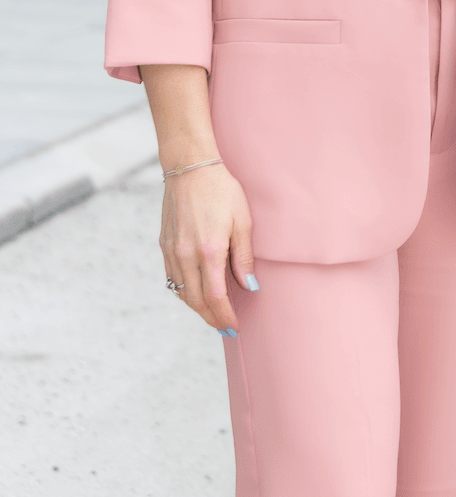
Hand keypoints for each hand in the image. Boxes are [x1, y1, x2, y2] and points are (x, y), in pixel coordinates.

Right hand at [160, 163, 255, 332]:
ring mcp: (172, 251)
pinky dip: (184, 291)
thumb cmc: (221, 190)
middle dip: (211, 318)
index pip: (215, 297)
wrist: (190, 168)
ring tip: (213, 314)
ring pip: (182, 293)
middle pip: (196, 301)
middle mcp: (187, 255)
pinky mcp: (165, 245)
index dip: (224, 316)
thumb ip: (243, 256)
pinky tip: (196, 292)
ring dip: (197, 308)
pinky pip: (172, 278)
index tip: (234, 326)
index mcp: (209, 251)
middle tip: (225, 328)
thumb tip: (249, 286)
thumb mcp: (242, 220)